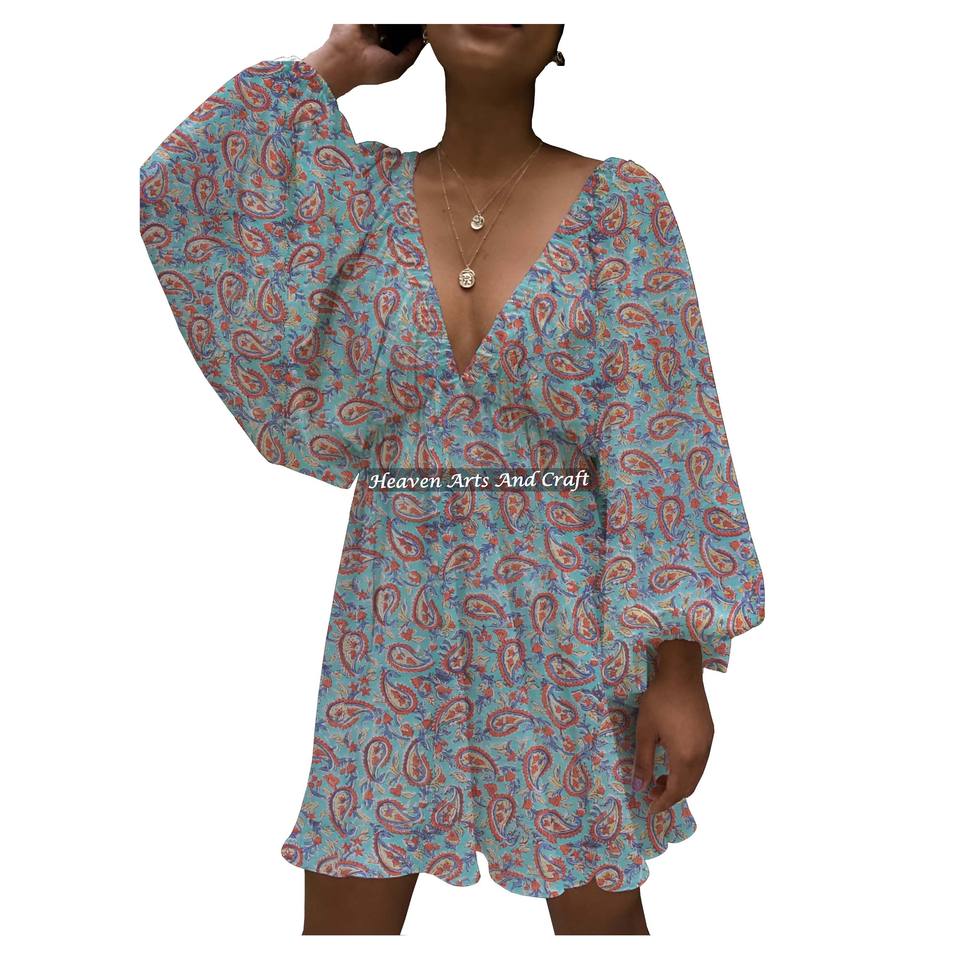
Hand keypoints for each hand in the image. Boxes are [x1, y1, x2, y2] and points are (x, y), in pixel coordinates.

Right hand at [303, 25, 425, 97]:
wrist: (344, 60)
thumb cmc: (368, 69)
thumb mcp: (397, 67)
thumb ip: (411, 53)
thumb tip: (422, 39)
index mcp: (384, 51)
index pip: (402, 39)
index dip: (414, 34)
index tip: (425, 29)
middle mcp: (377, 37)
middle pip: (397, 26)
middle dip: (408, 24)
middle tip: (422, 20)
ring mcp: (370, 25)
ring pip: (389, 18)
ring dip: (399, 19)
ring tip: (413, 15)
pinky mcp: (363, 15)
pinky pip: (379, 10)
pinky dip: (387, 14)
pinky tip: (401, 13)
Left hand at [633, 639, 713, 815]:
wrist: (682, 672)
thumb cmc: (660, 700)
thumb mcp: (645, 731)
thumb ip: (643, 761)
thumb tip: (639, 787)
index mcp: (686, 756)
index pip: (677, 790)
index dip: (663, 803)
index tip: (650, 810)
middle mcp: (702, 753)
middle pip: (690, 785)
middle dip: (672, 795)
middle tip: (652, 795)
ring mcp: (708, 742)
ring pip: (697, 774)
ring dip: (680, 782)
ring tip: (659, 779)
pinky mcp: (709, 732)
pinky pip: (700, 761)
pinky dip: (687, 769)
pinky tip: (673, 761)